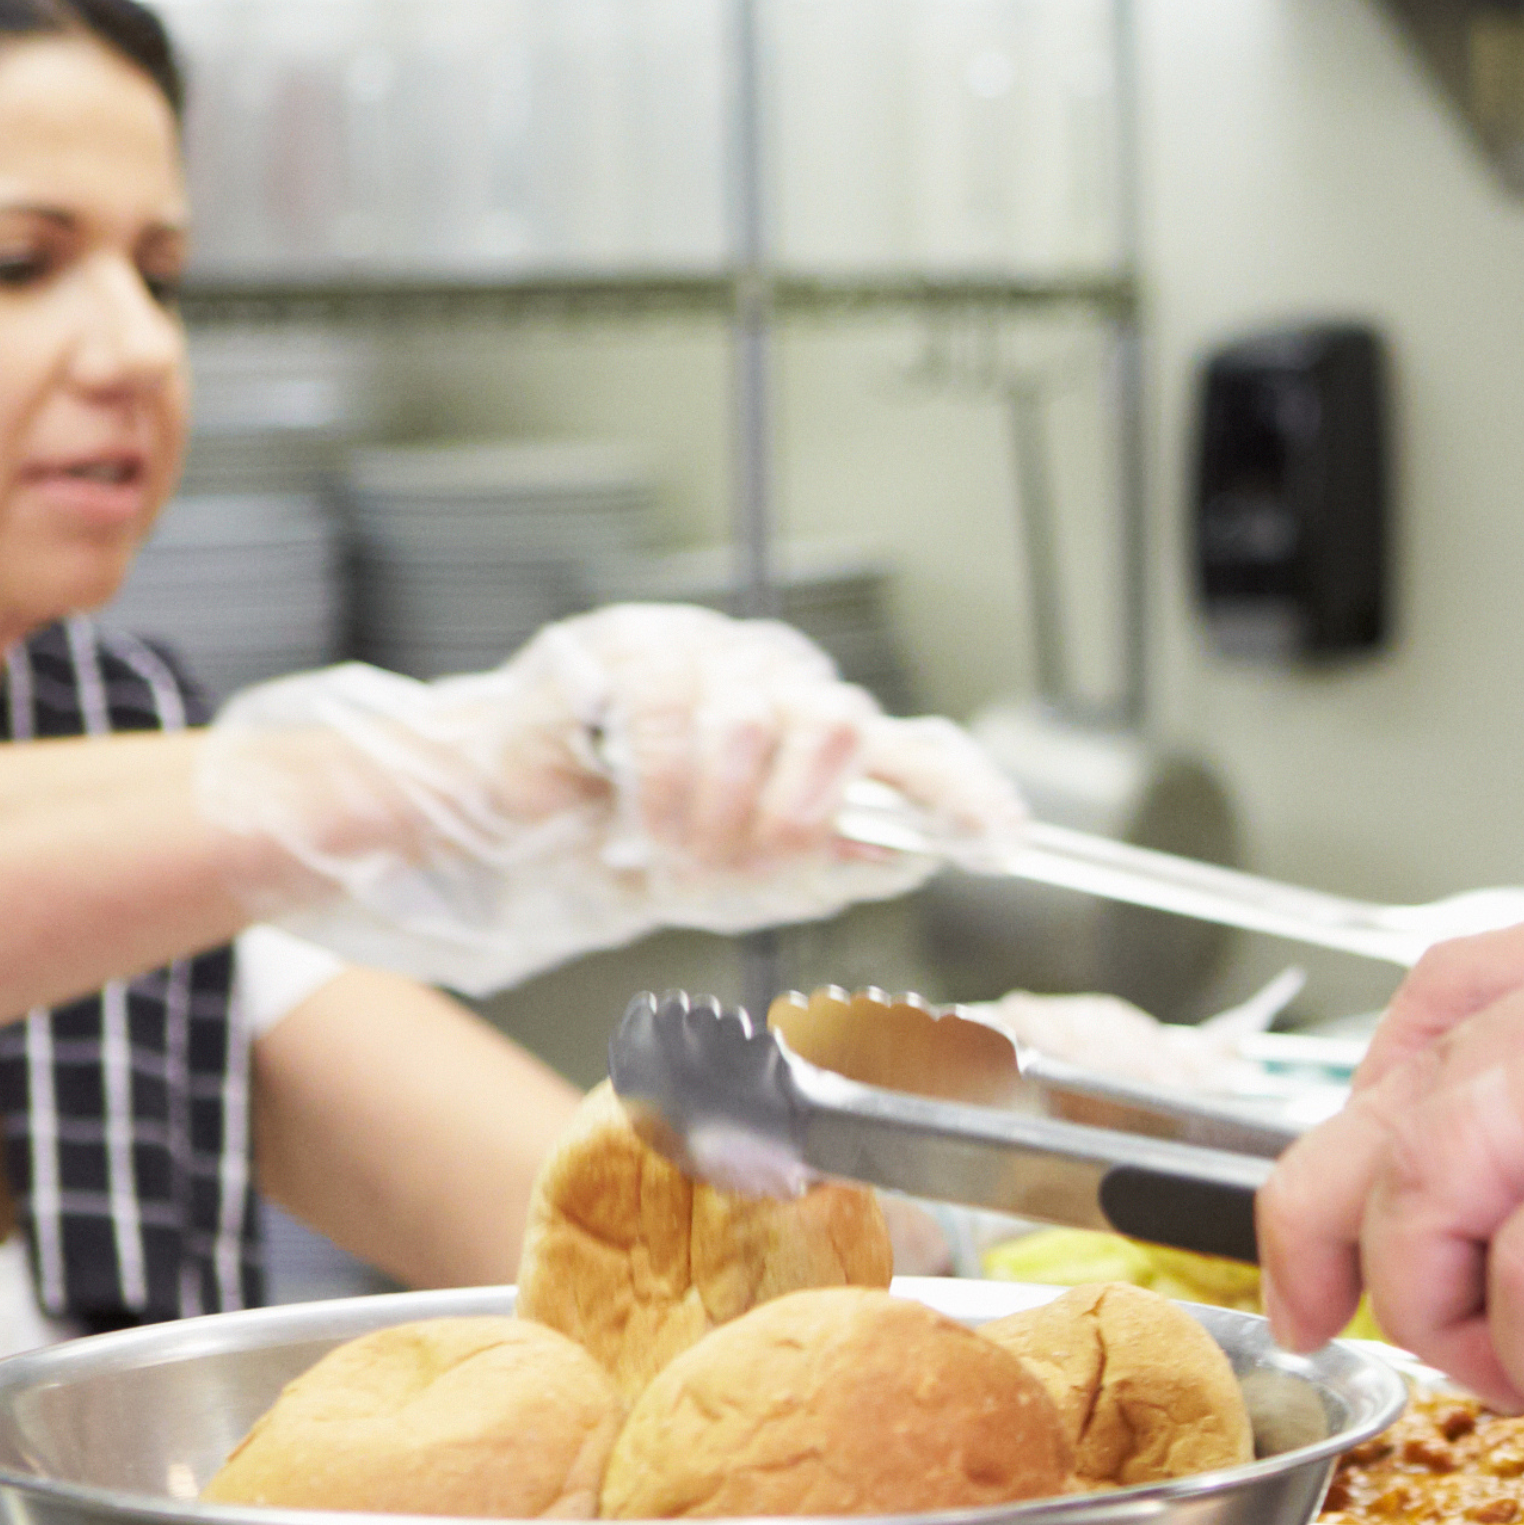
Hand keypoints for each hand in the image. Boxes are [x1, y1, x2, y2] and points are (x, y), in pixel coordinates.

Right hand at [199, 605, 1023, 992]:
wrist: (521, 839)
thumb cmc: (638, 850)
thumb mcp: (750, 880)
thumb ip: (834, 863)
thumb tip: (914, 851)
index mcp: (821, 738)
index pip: (917, 749)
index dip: (963, 791)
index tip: (1002, 839)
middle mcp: (779, 683)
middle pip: (843, 724)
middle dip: (801, 813)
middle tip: (745, 862)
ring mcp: (709, 655)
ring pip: (758, 715)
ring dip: (714, 811)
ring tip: (666, 850)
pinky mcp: (630, 644)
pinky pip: (670, 703)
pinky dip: (656, 782)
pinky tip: (629, 818)